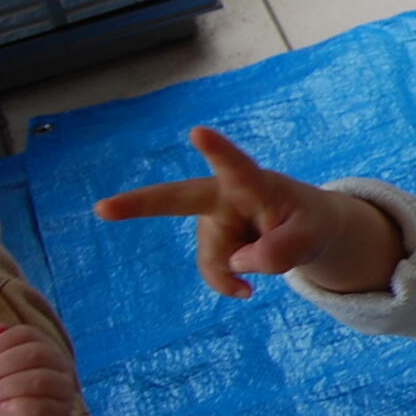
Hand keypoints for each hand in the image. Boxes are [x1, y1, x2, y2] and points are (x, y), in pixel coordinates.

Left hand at [0, 324, 79, 415]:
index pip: (25, 334)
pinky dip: (19, 406)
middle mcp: (59, 367)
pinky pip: (44, 408)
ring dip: (7, 386)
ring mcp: (62, 393)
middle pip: (37, 353)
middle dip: (1, 366)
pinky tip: (4, 408)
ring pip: (42, 379)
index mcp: (42, 348)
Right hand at [94, 127, 383, 299]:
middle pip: (178, 200)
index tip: (197, 132)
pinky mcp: (208, 241)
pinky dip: (233, 282)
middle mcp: (223, 196)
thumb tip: (239, 266)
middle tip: (102, 209)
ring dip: (247, 267)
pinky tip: (249, 283)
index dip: (217, 151)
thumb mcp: (314, 236)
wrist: (305, 228)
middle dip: (140, 204)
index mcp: (253, 182)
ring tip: (271, 249)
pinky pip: (217, 274)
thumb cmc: (310, 221)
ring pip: (219, 259)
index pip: (236, 166)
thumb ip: (283, 250)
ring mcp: (211, 220)